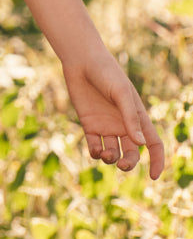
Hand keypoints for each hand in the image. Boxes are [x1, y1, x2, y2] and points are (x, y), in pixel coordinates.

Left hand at [62, 48, 163, 178]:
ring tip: (106, 154)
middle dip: (128, 163)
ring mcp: (106, 127)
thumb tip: (140, 144)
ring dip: (111, 159)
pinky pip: (95, 147)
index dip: (156, 160)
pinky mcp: (90, 126)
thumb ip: (130, 118)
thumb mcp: (121, 94)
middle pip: (132, 153)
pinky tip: (96, 150)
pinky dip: (95, 153)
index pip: (152, 143)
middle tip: (122, 165)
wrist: (82, 63)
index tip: (153, 176)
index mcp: (138, 117)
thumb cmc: (107, 73)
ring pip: (113, 153)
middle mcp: (124, 125)